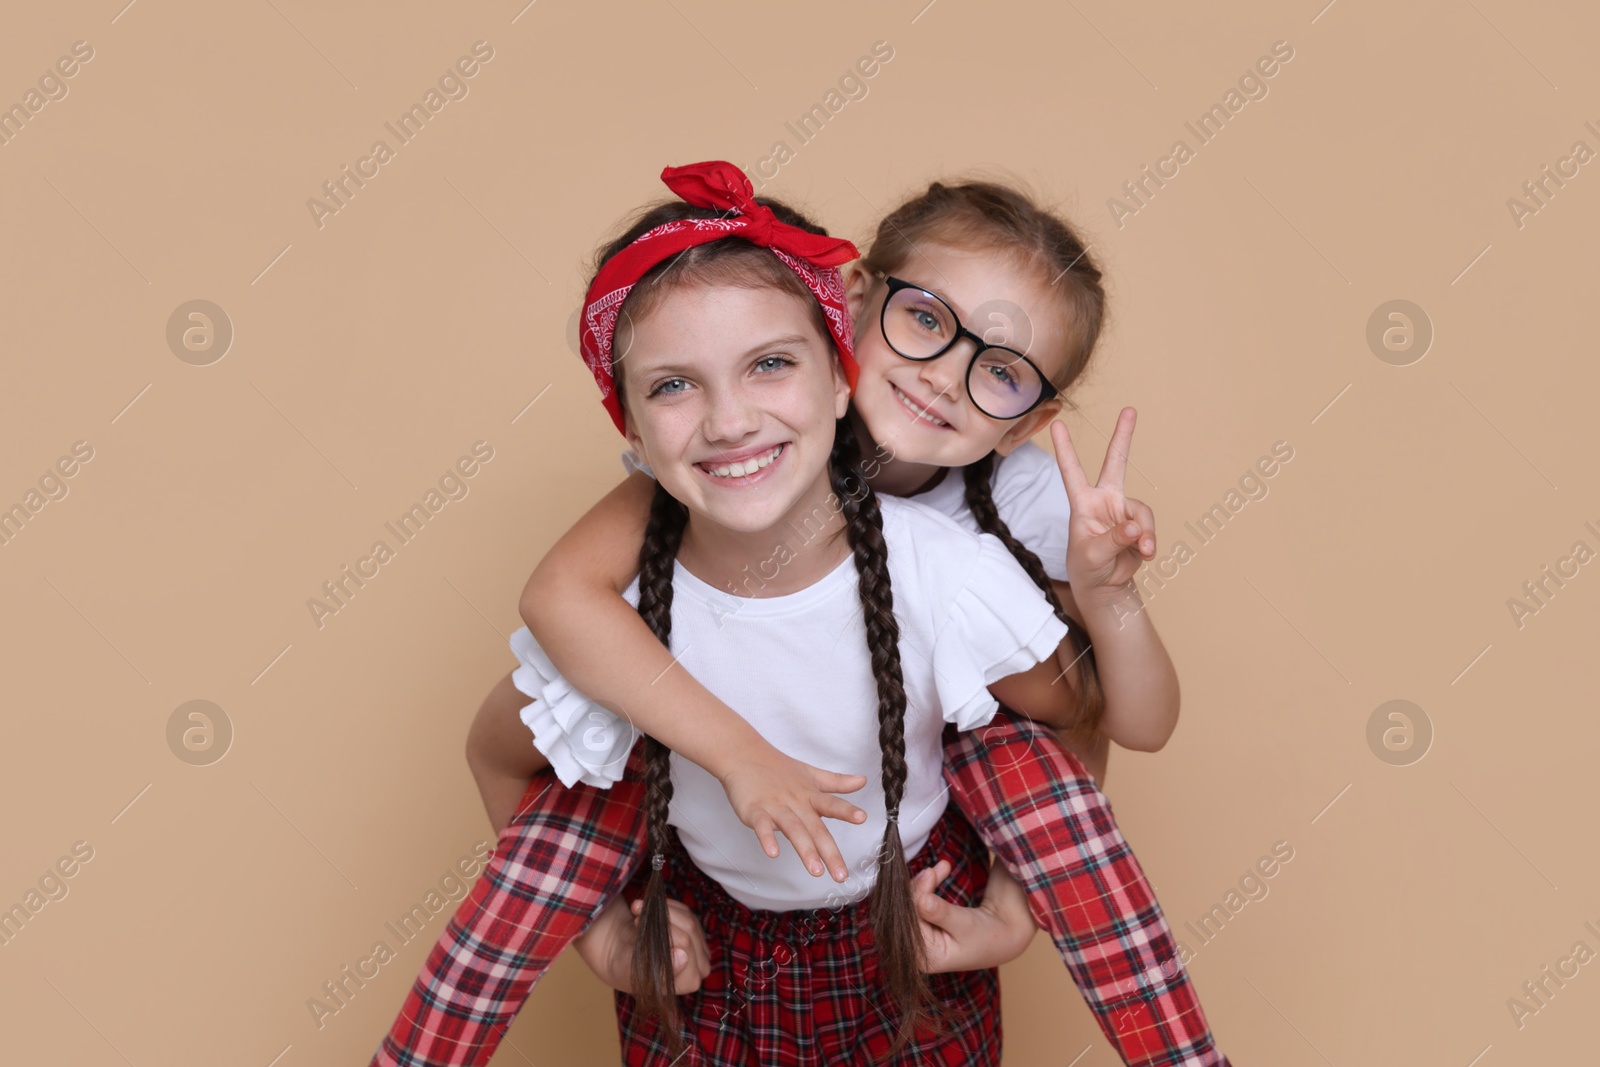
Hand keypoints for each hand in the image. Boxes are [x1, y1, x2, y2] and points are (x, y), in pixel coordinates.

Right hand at [573, 895, 711, 994]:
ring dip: (661, 911)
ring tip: (638, 913)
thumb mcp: (632, 970)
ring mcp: (700, 948)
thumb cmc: (625, 967)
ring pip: (688, 919)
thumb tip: (683, 957)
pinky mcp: (697, 932)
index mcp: (688, 982)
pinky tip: (650, 913)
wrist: (622, 956)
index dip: (662, 930)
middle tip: (636, 917)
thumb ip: (658, 969)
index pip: (685, 946)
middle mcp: (700, 967)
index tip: (637, 922)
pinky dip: (666, 908)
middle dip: (661, 918)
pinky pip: (686, 912)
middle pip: (689, 930)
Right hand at [718, 743, 867, 882]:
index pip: (831, 803)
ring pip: (793, 829)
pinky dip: (767, 838)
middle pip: (815, 828)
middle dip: (829, 852)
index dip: (846, 810)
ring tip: (816, 871)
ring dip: (805, 850)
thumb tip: (863, 781)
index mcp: (809, 795)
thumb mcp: (810, 774)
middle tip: (841, 875)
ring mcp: (775, 806)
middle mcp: (795, 802)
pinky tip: (773, 853)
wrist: (743, 754)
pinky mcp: (754, 810)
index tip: (862, 818)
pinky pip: (762, 826)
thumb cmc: (778, 768)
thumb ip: (836, 782)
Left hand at [913, 860, 1036, 972]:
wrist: (1007, 933)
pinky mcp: (926, 922)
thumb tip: (921, 900)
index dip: (916, 897)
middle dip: (920, 887)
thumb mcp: (966, 924)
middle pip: (908, 912)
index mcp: (926, 958)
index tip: (929, 875)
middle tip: (934, 869)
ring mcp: (921, 936)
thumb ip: (942, 913)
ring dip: (925, 883)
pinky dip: (928, 884)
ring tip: (941, 867)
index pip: (910, 924)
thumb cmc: (989, 936)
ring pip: (912, 903)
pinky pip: (919, 900)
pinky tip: (938, 872)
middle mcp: (918, 950)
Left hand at [1048, 407, 1158, 607]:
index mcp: (1083, 504)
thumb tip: (1134, 527)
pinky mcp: (1139, 525)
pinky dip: (1149, 542)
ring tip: (1141, 550)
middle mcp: (1104, 501)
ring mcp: (1123, 512)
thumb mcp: (1092, 555)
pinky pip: (1149, 527)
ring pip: (1141, 511)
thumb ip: (1113, 539)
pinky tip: (1145, 554)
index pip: (1071, 472)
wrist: (1104, 587)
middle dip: (1123, 436)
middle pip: (1116, 463)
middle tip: (1130, 409)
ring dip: (1144, 532)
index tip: (1057, 423)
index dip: (1065, 448)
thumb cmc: (1087, 568)